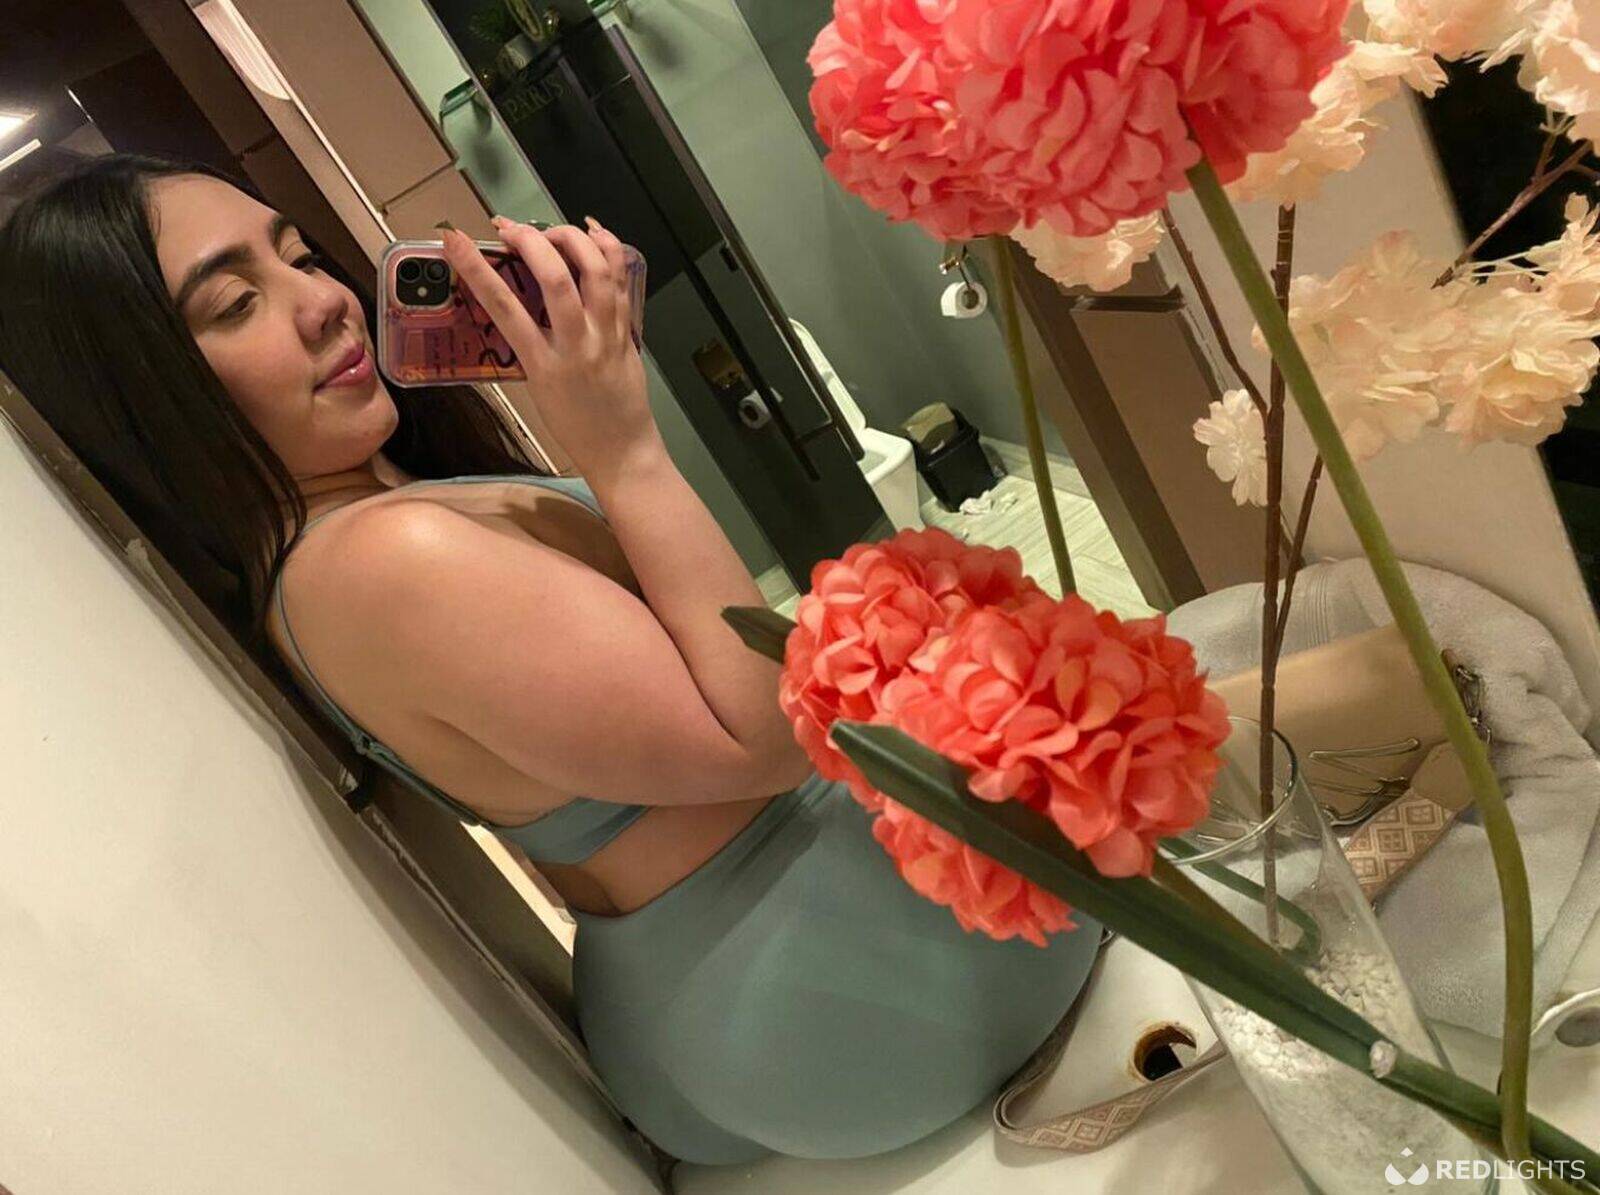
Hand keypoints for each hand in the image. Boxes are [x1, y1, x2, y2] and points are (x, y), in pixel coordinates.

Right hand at [442, 217, 659, 479]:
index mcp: (543, 365)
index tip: (454, 239)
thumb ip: (528, 345)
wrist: (621, 451)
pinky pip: (620, 280)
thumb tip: (513, 300)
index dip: (475, 268)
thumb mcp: (537, 388)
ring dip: (571, 238)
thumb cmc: (573, 426)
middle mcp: (577, 346)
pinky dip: (608, 248)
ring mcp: (607, 335)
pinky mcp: (628, 330)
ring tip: (549, 230)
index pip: (504, 308)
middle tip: (508, 229)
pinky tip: (592, 230)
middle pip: (555, 279)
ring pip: (596, 271)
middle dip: (529, 241)